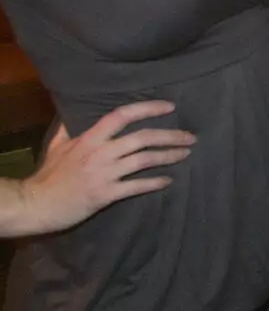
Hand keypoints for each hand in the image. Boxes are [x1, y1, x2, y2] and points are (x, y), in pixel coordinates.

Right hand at [18, 102, 194, 234]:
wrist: (36, 204)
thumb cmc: (48, 175)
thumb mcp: (57, 146)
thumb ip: (70, 130)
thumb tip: (74, 115)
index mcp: (90, 139)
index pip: (122, 116)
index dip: (148, 108)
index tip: (170, 106)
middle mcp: (100, 153)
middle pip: (142, 138)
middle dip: (170, 135)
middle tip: (190, 136)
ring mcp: (104, 174)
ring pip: (144, 160)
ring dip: (168, 156)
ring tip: (186, 153)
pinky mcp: (106, 194)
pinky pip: (137, 187)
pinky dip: (155, 182)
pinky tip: (168, 180)